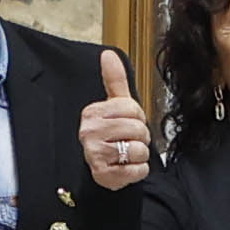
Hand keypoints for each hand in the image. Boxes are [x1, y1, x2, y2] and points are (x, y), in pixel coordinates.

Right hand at [80, 50, 151, 188]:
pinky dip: (138, 171)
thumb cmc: (113, 135)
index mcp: (93, 112)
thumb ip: (115, 80)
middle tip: (128, 141)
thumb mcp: (116, 106)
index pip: (132, 109)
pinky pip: (137, 170)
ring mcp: (93, 154)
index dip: (138, 118)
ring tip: (126, 155)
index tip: (127, 124)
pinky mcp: (102, 174)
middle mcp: (89, 131)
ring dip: (139, 155)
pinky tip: (125, 168)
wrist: (106, 167)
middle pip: (137, 129)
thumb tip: (108, 54)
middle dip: (140, 137)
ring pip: (138, 149)